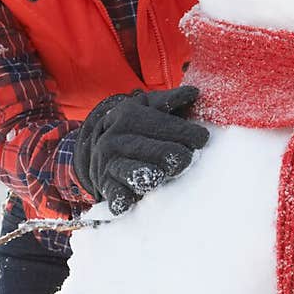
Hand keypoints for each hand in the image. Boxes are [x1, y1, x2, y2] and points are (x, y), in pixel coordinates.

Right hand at [73, 85, 209, 214]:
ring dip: (160, 177)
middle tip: (184, 159)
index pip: (173, 128)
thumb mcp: (145, 107)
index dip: (194, 135)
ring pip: (147, 176)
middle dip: (182, 159)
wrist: (94, 151)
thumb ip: (169, 100)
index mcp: (130, 117)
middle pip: (166, 155)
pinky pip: (122, 198)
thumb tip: (194, 92)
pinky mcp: (107, 188)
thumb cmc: (132, 129)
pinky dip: (130, 200)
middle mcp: (117, 139)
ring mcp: (110, 165)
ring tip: (164, 173)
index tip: (200, 139)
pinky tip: (138, 197)